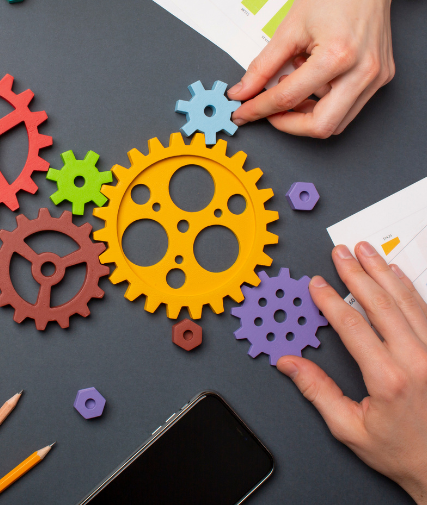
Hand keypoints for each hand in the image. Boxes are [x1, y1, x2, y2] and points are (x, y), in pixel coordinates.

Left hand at [228, 0, 405, 137]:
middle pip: (322, 126)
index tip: (243, 112)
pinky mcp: (381, 76)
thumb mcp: (289, 29)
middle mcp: (363, 71)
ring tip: (291, 87)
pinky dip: (324, 103)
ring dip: (307, 115)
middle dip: (288, 124)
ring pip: (337, 122)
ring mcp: (376, 77)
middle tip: (267, 111)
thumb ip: (262, 67)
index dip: (260, 109)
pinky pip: (348, 106)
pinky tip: (311, 80)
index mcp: (338, 56)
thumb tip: (242, 92)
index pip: (289, 98)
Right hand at [277, 242, 426, 503]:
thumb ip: (317, 391)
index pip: (353, 326)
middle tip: (342, 252)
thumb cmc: (402, 451)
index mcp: (389, 378)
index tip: (317, 284)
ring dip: (385, 271)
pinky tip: (397, 274)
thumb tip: (289, 364)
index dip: (331, 301)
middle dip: (358, 273)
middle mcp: (417, 360)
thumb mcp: (349, 428)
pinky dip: (410, 288)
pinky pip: (426, 311)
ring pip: (408, 300)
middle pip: (382, 303)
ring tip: (367, 250)